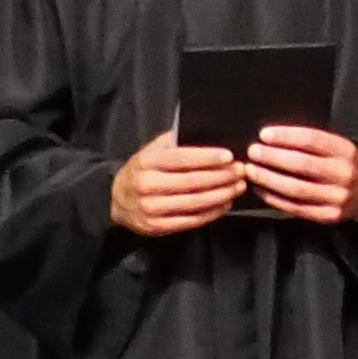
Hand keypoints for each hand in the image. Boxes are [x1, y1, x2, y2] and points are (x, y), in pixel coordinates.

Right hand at [113, 138, 242, 236]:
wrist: (115, 199)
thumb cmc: (144, 169)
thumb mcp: (153, 150)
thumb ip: (177, 141)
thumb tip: (210, 132)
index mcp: (147, 162)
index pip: (182, 159)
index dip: (208, 158)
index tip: (230, 156)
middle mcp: (147, 185)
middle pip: (192, 182)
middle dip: (222, 177)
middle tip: (242, 171)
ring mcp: (150, 208)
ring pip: (194, 203)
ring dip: (221, 195)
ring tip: (239, 186)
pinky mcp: (155, 226)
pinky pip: (190, 220)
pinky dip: (212, 213)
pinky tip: (225, 203)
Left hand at [242, 122, 357, 224]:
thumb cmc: (339, 166)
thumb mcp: (335, 149)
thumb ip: (310, 144)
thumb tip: (270, 138)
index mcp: (346, 152)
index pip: (313, 140)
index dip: (286, 137)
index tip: (264, 135)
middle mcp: (344, 174)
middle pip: (303, 164)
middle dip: (273, 157)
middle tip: (252, 152)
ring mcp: (337, 197)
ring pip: (296, 188)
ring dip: (268, 178)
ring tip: (250, 170)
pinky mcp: (328, 216)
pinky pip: (295, 207)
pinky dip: (273, 198)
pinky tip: (260, 188)